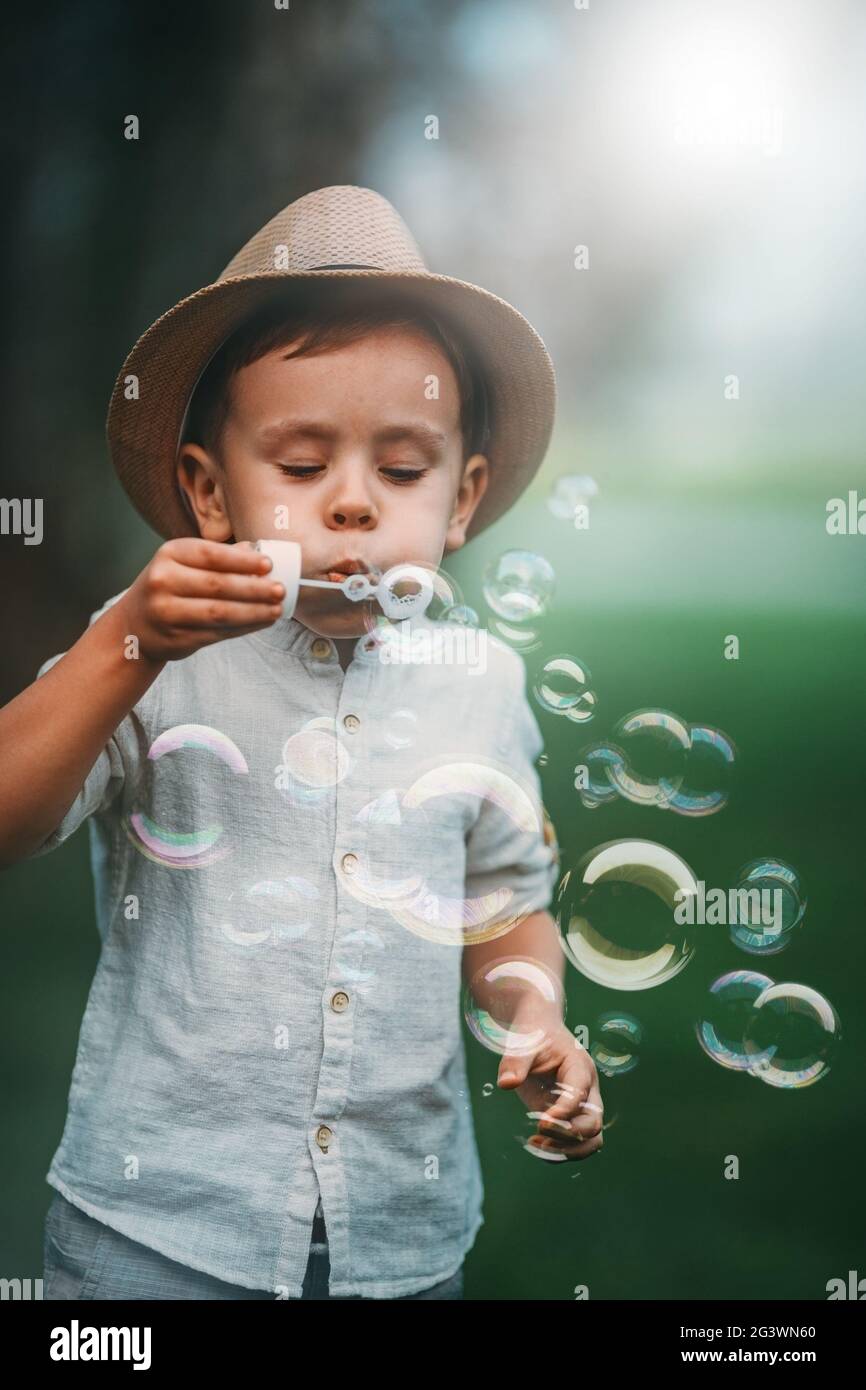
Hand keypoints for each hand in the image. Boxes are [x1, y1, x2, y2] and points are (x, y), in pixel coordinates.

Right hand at [117, 539, 285, 663]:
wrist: (134, 626)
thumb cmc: (169, 588)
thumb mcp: (183, 563)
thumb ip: (219, 558)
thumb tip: (259, 552)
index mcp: (169, 554)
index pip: (210, 554)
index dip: (242, 560)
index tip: (268, 565)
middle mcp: (163, 581)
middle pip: (218, 586)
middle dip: (255, 589)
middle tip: (280, 590)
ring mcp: (167, 612)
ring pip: (220, 613)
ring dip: (254, 612)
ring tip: (277, 609)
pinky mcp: (176, 637)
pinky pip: (217, 633)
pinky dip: (244, 628)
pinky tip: (260, 622)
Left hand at [497, 1017, 603, 1160]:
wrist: (538, 1030)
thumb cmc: (533, 1034)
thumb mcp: (523, 1043)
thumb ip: (515, 1062)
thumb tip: (506, 1084)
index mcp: (579, 1067)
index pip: (580, 1094)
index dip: (564, 1111)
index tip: (541, 1122)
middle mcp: (587, 1089)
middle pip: (593, 1123)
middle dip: (568, 1135)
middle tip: (539, 1132)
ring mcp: (580, 1105)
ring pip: (591, 1139)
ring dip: (568, 1150)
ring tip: (538, 1146)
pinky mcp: (569, 1116)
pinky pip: (576, 1142)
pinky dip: (560, 1150)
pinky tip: (535, 1143)